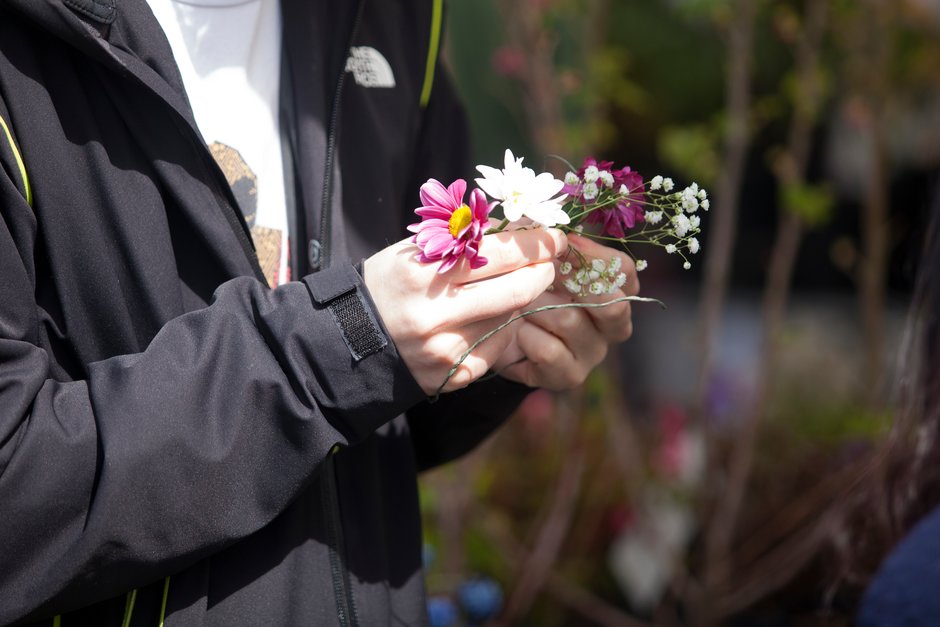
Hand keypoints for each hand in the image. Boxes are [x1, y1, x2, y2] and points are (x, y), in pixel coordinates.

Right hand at [363, 229, 566, 394]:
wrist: (352, 339)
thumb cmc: (391, 283)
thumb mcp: (417, 250)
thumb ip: (466, 240)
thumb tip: (523, 228)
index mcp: (422, 273)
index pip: (497, 252)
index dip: (534, 243)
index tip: (554, 236)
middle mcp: (435, 314)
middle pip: (517, 290)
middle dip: (543, 271)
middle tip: (550, 261)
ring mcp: (446, 349)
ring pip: (511, 318)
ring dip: (519, 300)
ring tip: (505, 289)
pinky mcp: (455, 375)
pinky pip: (498, 346)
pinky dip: (501, 329)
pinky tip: (484, 320)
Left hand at [493, 234, 638, 389]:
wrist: (492, 335)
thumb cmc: (517, 289)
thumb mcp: (529, 258)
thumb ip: (542, 238)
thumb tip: (549, 225)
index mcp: (610, 292)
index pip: (623, 270)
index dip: (595, 254)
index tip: (564, 242)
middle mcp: (610, 327)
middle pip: (614, 304)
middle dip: (574, 283)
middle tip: (544, 271)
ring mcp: (591, 354)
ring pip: (570, 321)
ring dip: (536, 305)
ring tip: (518, 301)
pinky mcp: (567, 376)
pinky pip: (549, 351)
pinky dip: (525, 335)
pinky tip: (514, 330)